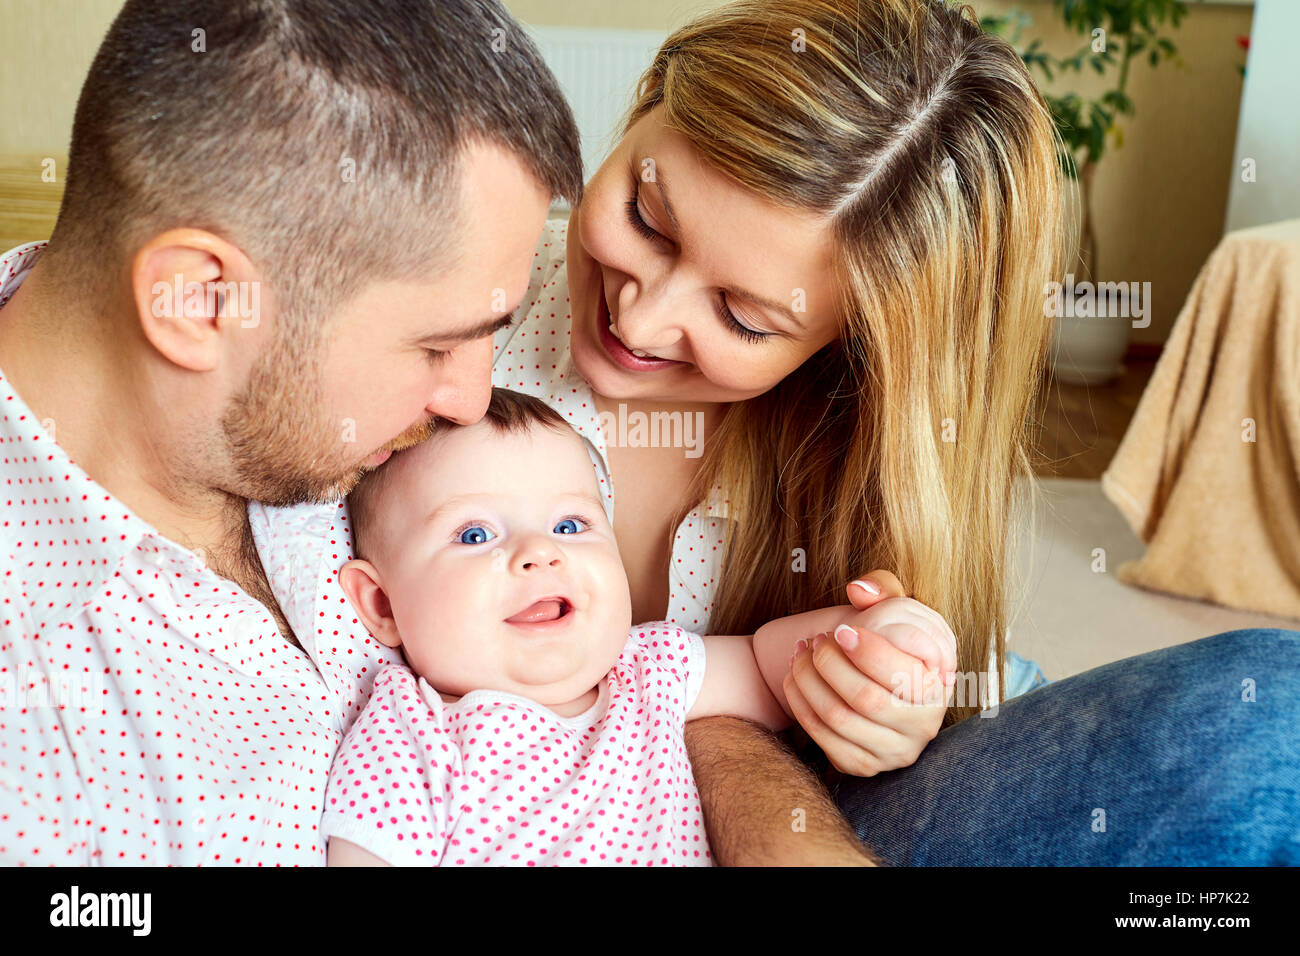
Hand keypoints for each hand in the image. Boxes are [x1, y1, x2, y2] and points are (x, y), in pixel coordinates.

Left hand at [783, 571, 956, 776]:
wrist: (880, 686)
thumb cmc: (888, 645)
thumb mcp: (897, 612)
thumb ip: (884, 589)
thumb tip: (858, 589)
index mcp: (937, 688)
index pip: (900, 675)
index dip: (865, 650)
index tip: (840, 630)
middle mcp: (922, 726)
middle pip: (864, 698)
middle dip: (829, 664)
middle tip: (815, 642)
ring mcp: (893, 751)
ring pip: (838, 718)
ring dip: (808, 681)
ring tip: (800, 655)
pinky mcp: (863, 765)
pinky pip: (823, 738)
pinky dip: (800, 704)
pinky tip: (795, 678)